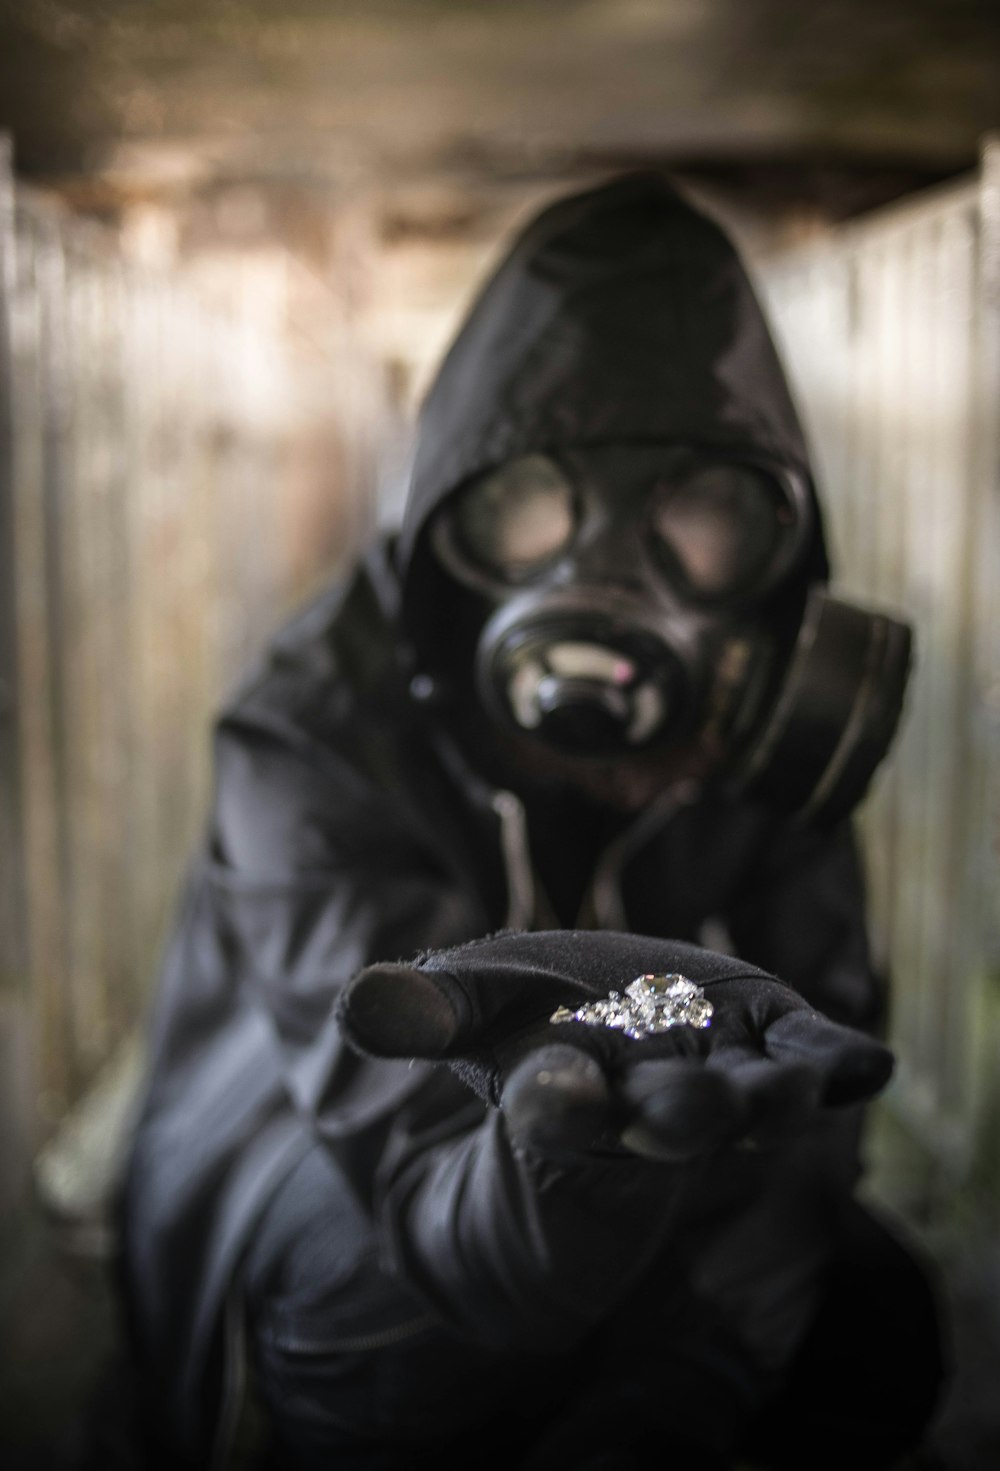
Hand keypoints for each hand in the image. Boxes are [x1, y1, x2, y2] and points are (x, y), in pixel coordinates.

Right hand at [337, 930, 892, 1160]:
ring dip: (766, 1101)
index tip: (552, 1088)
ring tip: (784, 1092)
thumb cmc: (532, 1018)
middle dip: (673, 1113)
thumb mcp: (472, 1005)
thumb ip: (422, 1011)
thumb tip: (359, 1006)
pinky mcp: (774, 1042)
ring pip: (747, 1103)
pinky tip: (866, 1064)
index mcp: (566, 1095)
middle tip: (682, 1109)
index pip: (559, 1109)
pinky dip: (839, 1065)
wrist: (612, 1028)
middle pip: (662, 1118)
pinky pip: (814, 1062)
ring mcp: (721, 1078)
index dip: (559, 1101)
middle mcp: (647, 1102)